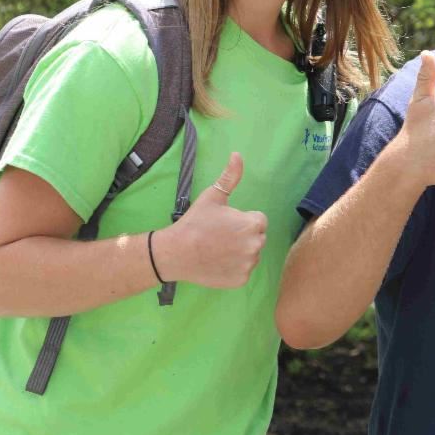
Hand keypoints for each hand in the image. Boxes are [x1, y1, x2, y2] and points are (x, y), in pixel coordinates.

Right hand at [154, 152, 267, 287]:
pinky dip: (233, 268)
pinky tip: (218, 262)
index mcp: (253, 224)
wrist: (176, 253)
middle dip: (243, 235)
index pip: (258, 220)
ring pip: (250, 254)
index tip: (225, 223)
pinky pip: (243, 271)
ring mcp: (249, 265)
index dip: (242, 220)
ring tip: (218, 249)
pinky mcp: (241, 280)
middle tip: (220, 236)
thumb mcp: (213, 196)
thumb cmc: (195, 222)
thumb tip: (237, 155)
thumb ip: (230, 177)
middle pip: (256, 237)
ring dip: (240, 252)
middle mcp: (256, 245)